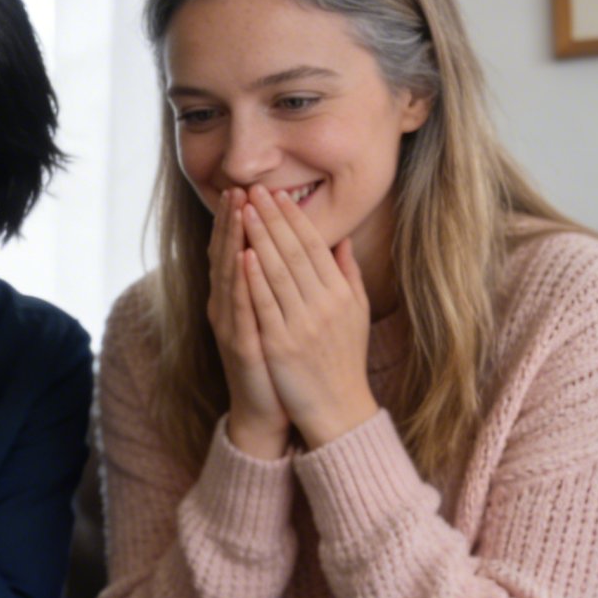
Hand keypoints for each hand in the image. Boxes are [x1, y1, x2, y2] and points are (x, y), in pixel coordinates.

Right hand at [206, 187, 289, 458]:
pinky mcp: (239, 344)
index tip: (250, 189)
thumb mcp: (283, 317)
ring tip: (238, 210)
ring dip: (232, 241)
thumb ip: (288, 284)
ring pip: (228, 276)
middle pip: (227, 255)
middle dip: (233, 221)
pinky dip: (240, 282)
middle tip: (238, 188)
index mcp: (240, 299)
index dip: (241, 220)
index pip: (239, 250)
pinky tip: (244, 258)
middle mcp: (228, 308)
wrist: (267, 410)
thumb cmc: (278, 363)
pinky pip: (239, 308)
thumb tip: (313, 250)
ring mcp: (230, 326)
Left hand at [239, 185, 378, 449]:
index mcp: (340, 294)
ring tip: (245, 209)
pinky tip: (243, 255)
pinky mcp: (282, 345)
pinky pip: (266, 306)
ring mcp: (303, 325)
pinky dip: (255, 279)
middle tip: (256, 189)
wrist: (337, 409)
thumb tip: (340, 240)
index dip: (295, 218)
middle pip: (295, 252)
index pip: (314, 246)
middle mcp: (324, 304)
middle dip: (273, 218)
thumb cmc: (343, 359)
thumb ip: (347, 275)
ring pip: (278, 272)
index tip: (278, 193)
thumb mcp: (355, 314)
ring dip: (260, 238)